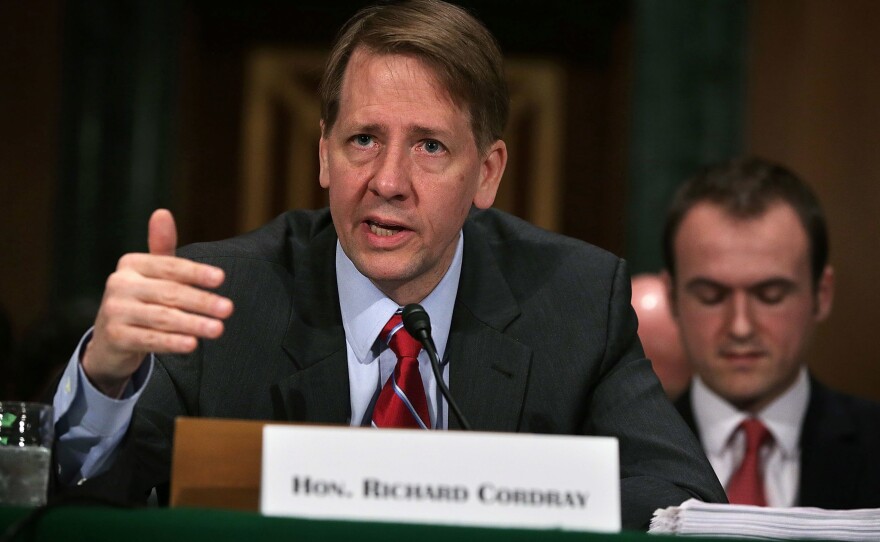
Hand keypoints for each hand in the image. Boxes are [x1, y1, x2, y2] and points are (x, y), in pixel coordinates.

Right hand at [82, 209, 233, 396]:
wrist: (110, 341)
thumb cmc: (141, 300)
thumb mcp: (152, 274)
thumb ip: (163, 248)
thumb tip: (162, 212)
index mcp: (131, 264)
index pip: (169, 266)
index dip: (195, 272)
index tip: (221, 279)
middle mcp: (119, 284)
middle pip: (169, 292)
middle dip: (202, 301)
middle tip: (228, 309)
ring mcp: (115, 311)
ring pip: (162, 317)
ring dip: (193, 324)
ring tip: (218, 329)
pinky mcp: (115, 337)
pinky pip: (150, 339)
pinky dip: (172, 342)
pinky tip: (192, 344)